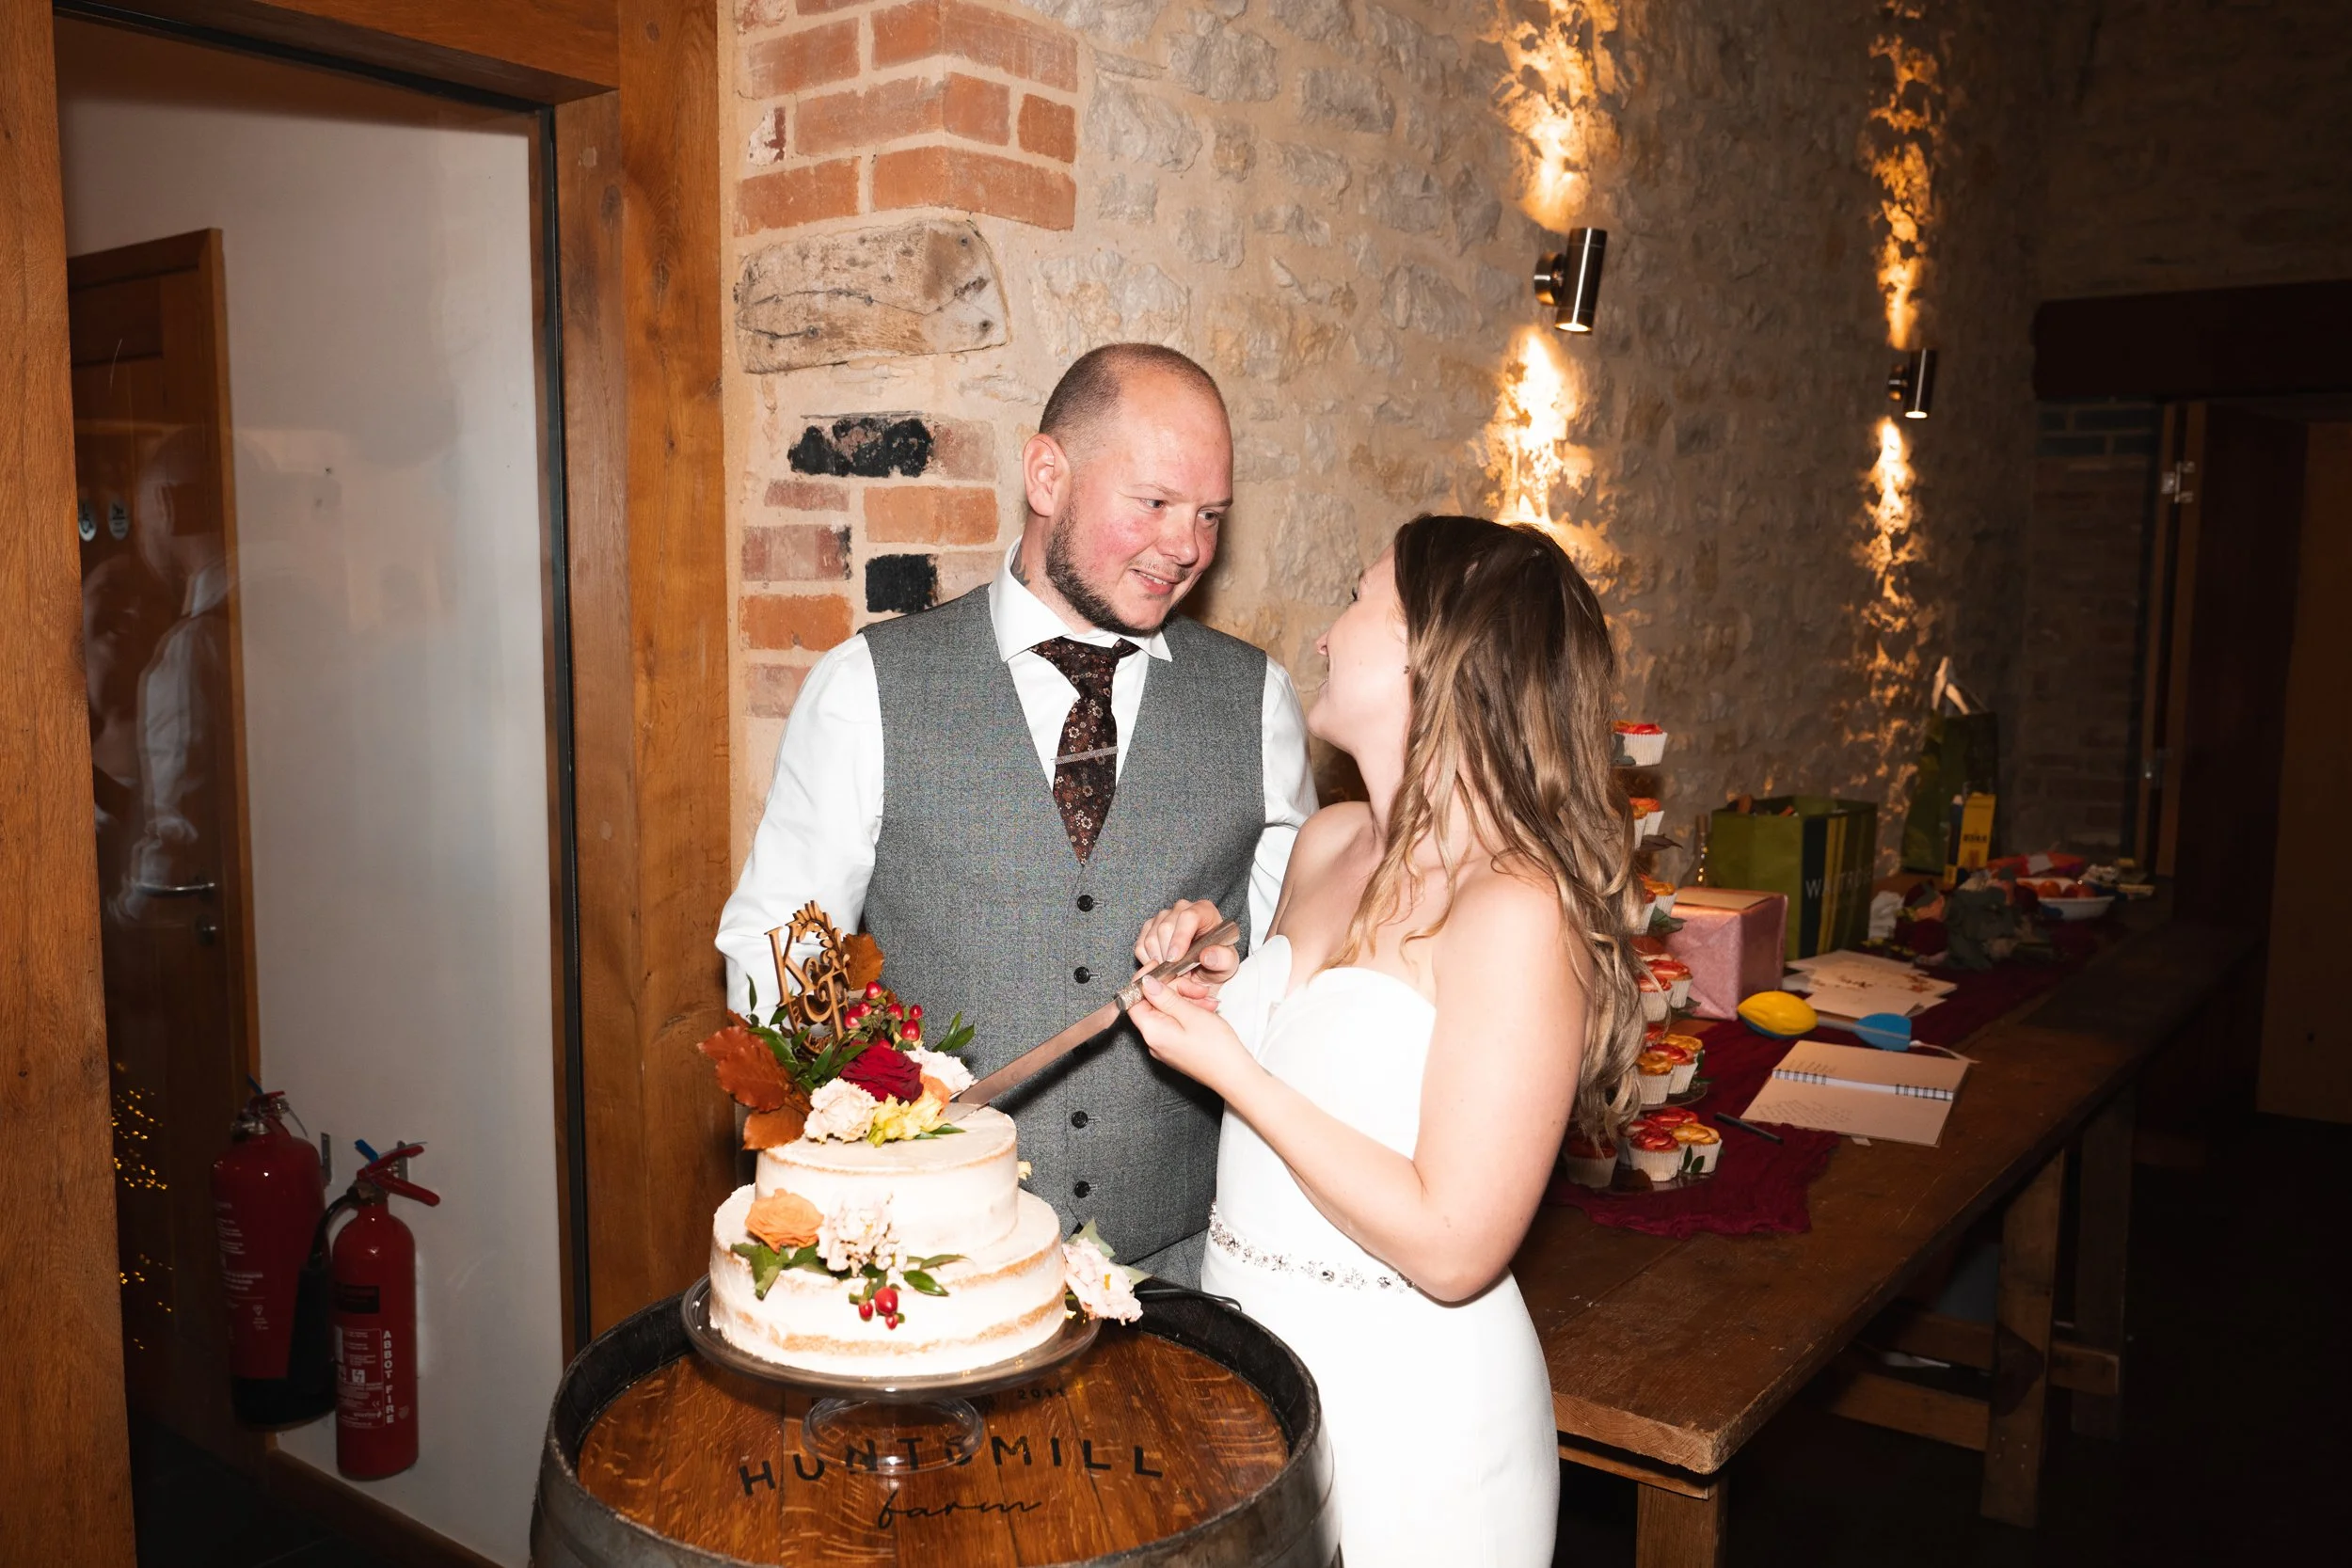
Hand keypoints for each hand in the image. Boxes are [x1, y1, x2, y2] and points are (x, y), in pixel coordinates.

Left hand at [1127, 975, 1254, 1098]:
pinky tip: (1207, 1010)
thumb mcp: (1190, 1014)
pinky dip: (1190, 1012)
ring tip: (1209, 1001)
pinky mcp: (1176, 1047)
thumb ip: (1165, 997)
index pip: (1134, 1000)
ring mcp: (1165, 1045)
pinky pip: (1177, 1022)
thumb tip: (1146, 983)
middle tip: (1198, 990)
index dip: (1145, 982)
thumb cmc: (1216, 1049)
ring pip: (1168, 1011)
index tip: (1159, 968)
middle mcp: (1154, 1041)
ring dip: (1187, 1000)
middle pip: (1153, 1004)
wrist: (1235, 1076)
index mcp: (1152, 1032)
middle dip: (1175, 991)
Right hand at [1134, 898, 1237, 1005]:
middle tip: (1177, 973)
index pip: (1188, 917)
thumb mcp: (1228, 965)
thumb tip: (1207, 955)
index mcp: (1205, 911)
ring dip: (1159, 960)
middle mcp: (1182, 908)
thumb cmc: (1217, 963)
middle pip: (1165, 927)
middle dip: (1168, 955)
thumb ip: (1223, 960)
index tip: (1175, 959)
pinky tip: (1163, 966)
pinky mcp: (1149, 928)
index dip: (1180, 938)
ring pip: (1151, 937)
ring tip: (1173, 971)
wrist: (1205, 969)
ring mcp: (1163, 916)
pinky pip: (1141, 945)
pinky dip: (1148, 961)